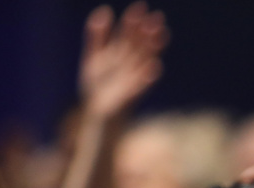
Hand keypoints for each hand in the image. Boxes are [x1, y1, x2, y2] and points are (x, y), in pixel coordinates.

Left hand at [77, 3, 167, 121]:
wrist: (97, 112)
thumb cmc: (97, 86)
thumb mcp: (93, 57)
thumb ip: (96, 35)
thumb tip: (105, 10)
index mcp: (119, 54)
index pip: (129, 33)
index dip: (134, 20)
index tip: (141, 6)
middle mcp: (128, 64)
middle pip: (139, 44)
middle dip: (148, 31)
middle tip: (157, 18)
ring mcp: (132, 78)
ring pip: (144, 59)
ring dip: (153, 48)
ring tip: (160, 36)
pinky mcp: (131, 94)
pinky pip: (142, 84)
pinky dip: (148, 76)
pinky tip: (154, 67)